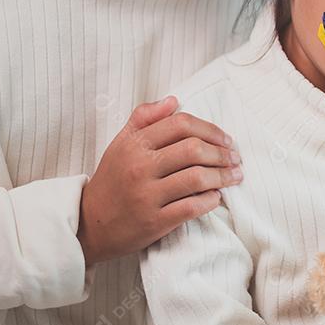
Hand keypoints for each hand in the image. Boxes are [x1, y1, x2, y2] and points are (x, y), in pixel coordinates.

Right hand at [77, 96, 242, 265]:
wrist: (90, 223)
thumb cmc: (112, 179)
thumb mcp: (121, 143)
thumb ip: (144, 118)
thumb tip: (173, 100)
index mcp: (135, 144)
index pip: (181, 124)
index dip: (210, 129)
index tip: (226, 139)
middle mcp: (140, 167)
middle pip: (194, 149)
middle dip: (222, 153)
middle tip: (235, 158)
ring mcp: (147, 195)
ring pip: (197, 177)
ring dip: (223, 176)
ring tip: (234, 176)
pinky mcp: (154, 221)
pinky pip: (191, 207)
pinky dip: (210, 200)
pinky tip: (216, 197)